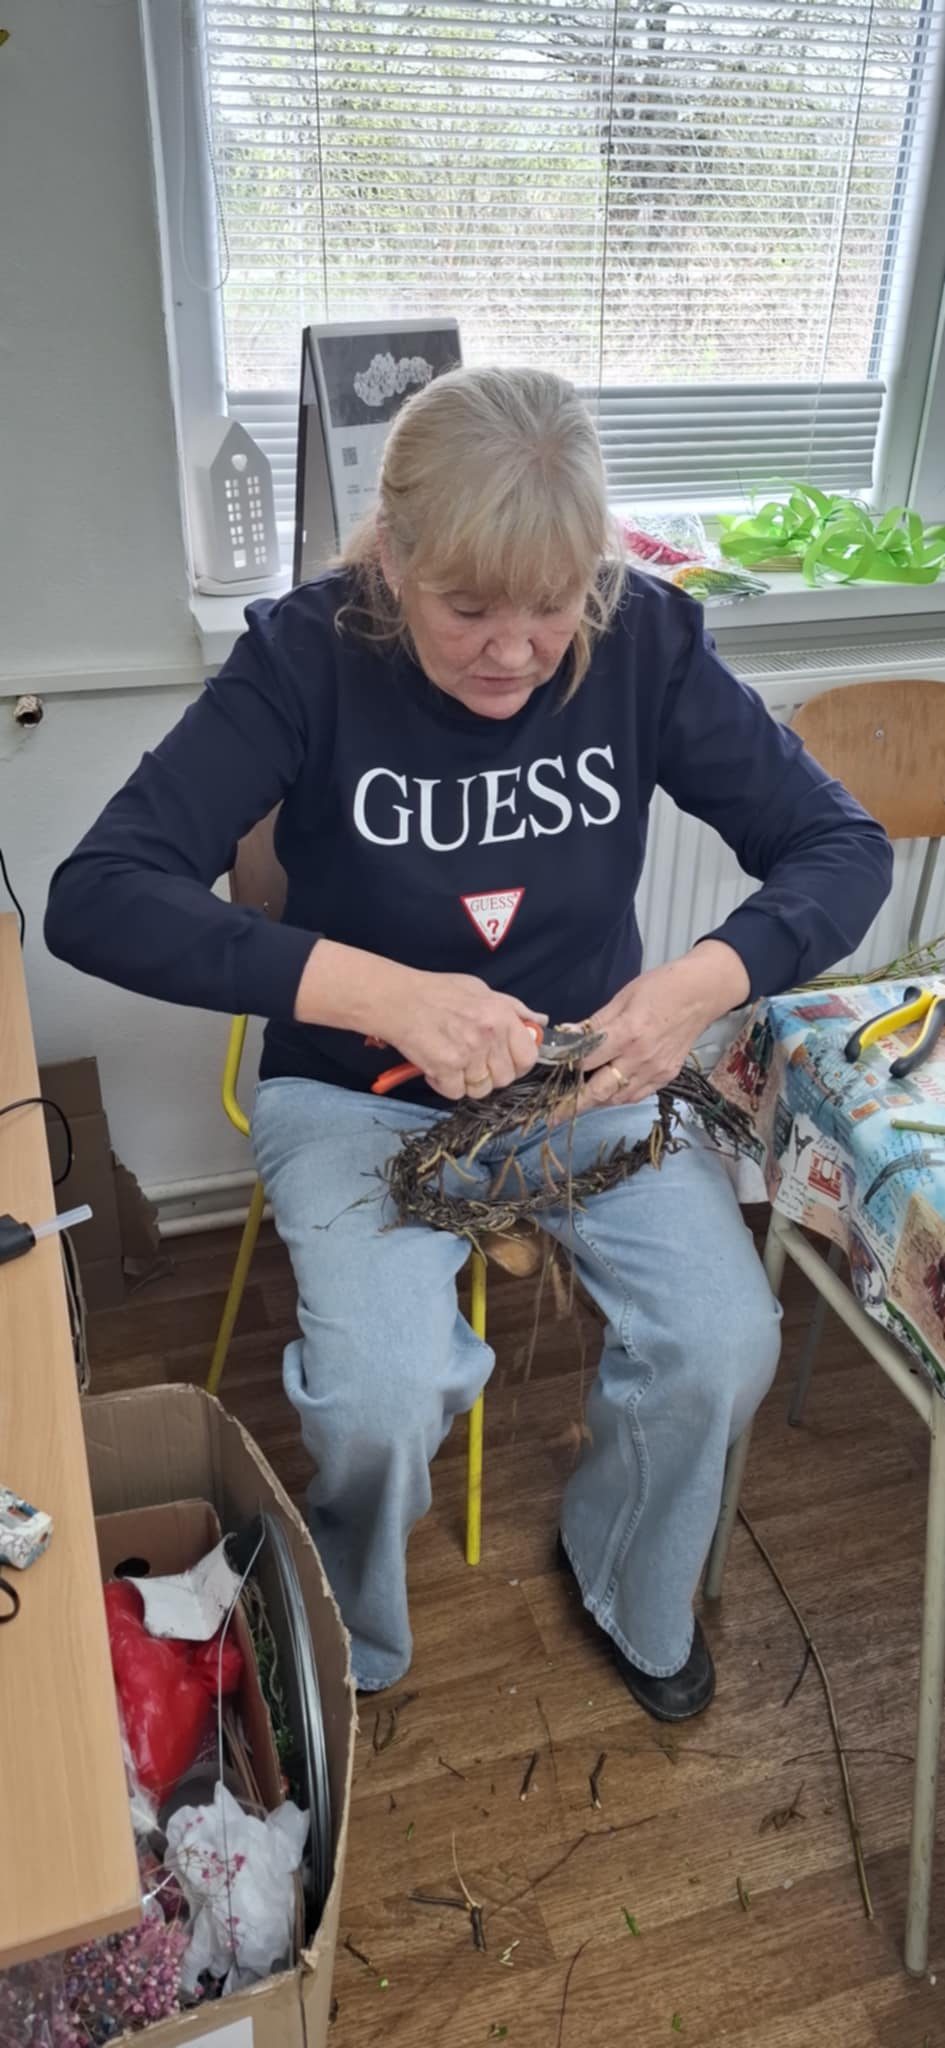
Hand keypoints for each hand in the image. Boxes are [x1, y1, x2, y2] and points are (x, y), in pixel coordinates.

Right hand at [385, 966, 547, 1099]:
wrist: (397, 999)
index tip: (506, 1062)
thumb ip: (513, 1008)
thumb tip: (540, 1022)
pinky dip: (444, 1084)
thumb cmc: (437, 993)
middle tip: (471, 1060)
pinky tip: (436, 1065)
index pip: (528, 1056)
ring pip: (481, 1089)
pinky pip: (455, 1093)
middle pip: (505, 1078)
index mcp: (501, 1015)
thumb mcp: (480, 990)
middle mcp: (488, 1035)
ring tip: (452, 1061)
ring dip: (466, 1081)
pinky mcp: (445, 1069)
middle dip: (490, 1074)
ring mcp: (467, 1054)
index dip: (518, 1064)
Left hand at [550, 942, 749, 1121]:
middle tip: (552, 1116)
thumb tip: (568, 1036)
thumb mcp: (623, 997)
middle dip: (573, 1106)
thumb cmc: (661, 987)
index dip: (565, 1068)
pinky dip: (618, 1097)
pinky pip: (636, 1095)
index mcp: (627, 1033)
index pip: (586, 1060)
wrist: (702, 994)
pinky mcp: (667, 1076)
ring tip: (577, 1103)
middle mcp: (641, 1058)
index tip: (548, 1075)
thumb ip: (595, 1022)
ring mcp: (656, 1070)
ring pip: (617, 1098)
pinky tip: (607, 1092)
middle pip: (599, 1091)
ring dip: (595, 1102)